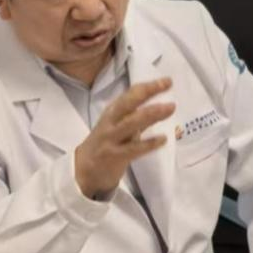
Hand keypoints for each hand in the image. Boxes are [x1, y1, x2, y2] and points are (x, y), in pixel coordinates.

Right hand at [73, 78, 175, 198]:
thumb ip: (136, 118)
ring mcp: (111, 139)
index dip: (148, 86)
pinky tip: (163, 139)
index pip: (130, 95)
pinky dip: (149, 143)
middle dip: (148, 92)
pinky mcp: (114, 156)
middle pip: (128, 103)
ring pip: (131, 123)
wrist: (82, 171)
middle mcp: (111, 123)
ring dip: (152, 114)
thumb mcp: (118, 127)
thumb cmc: (104, 145)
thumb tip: (160, 107)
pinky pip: (134, 148)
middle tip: (167, 84)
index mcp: (112, 113)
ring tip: (170, 107)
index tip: (167, 81)